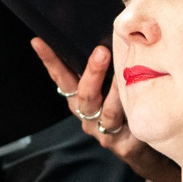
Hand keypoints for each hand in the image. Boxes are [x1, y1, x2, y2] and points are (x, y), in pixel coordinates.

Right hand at [30, 38, 180, 181]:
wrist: (143, 149)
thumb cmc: (126, 109)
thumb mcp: (112, 88)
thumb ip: (107, 68)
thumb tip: (112, 32)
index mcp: (79, 100)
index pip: (62, 78)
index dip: (50, 61)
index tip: (39, 41)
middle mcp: (87, 116)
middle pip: (84, 94)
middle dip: (92, 72)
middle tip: (101, 51)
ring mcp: (103, 133)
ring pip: (108, 112)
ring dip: (116, 93)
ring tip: (126, 76)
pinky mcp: (123, 146)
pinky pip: (130, 128)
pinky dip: (136, 114)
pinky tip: (143, 102)